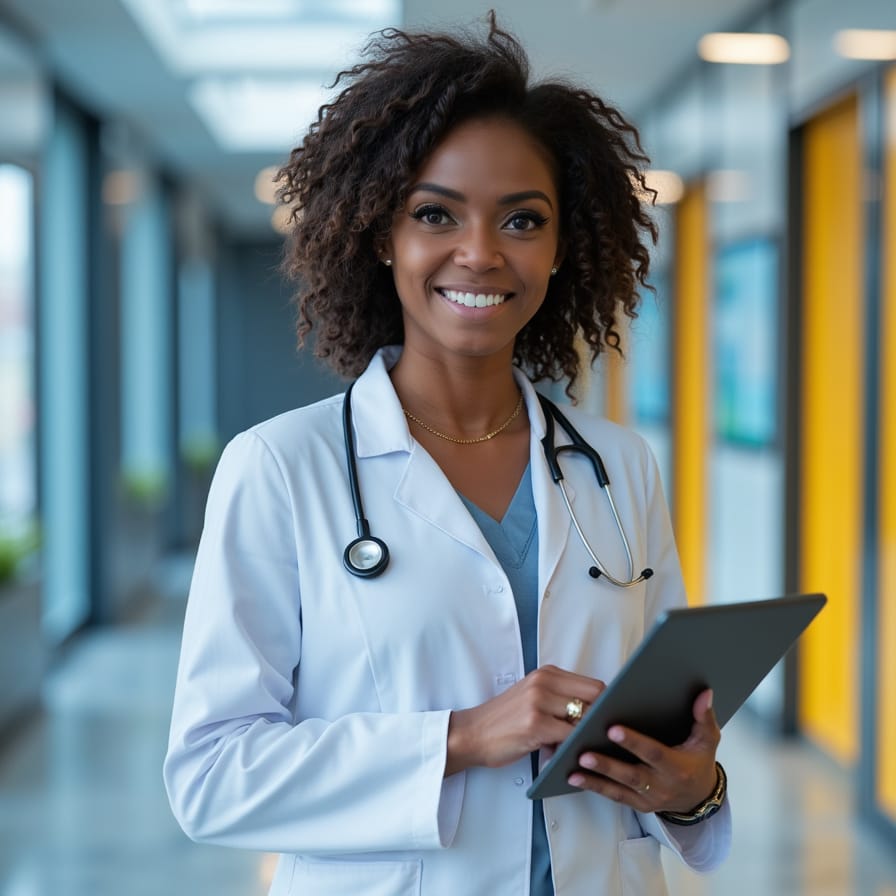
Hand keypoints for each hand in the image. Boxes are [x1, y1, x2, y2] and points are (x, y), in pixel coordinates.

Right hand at [445, 665, 604, 775]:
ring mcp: (539, 702)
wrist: (472, 734)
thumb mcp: (533, 699)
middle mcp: (544, 682)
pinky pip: (569, 738)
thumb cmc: (504, 721)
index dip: (607, 704)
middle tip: (603, 738)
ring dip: (588, 736)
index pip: (594, 685)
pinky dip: (574, 749)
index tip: (614, 719)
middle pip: (595, 698)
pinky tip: (570, 758)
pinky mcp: (535, 725)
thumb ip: (561, 700)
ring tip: (585, 749)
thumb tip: (598, 715)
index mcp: (547, 674)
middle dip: (602, 719)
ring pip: (585, 718)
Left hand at [566, 688, 719, 813]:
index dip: (634, 742)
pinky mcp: (637, 805)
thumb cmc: (699, 761)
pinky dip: (594, 788)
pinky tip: (574, 777)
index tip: (612, 729)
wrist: (699, 796)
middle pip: (631, 776)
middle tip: (584, 753)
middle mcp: (661, 786)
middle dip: (607, 765)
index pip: (653, 753)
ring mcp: (648, 798)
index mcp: (677, 767)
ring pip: (618, 789)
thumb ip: (703, 717)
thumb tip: (704, 693)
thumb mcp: (707, 740)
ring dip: (594, 780)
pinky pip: (614, 797)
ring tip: (572, 769)